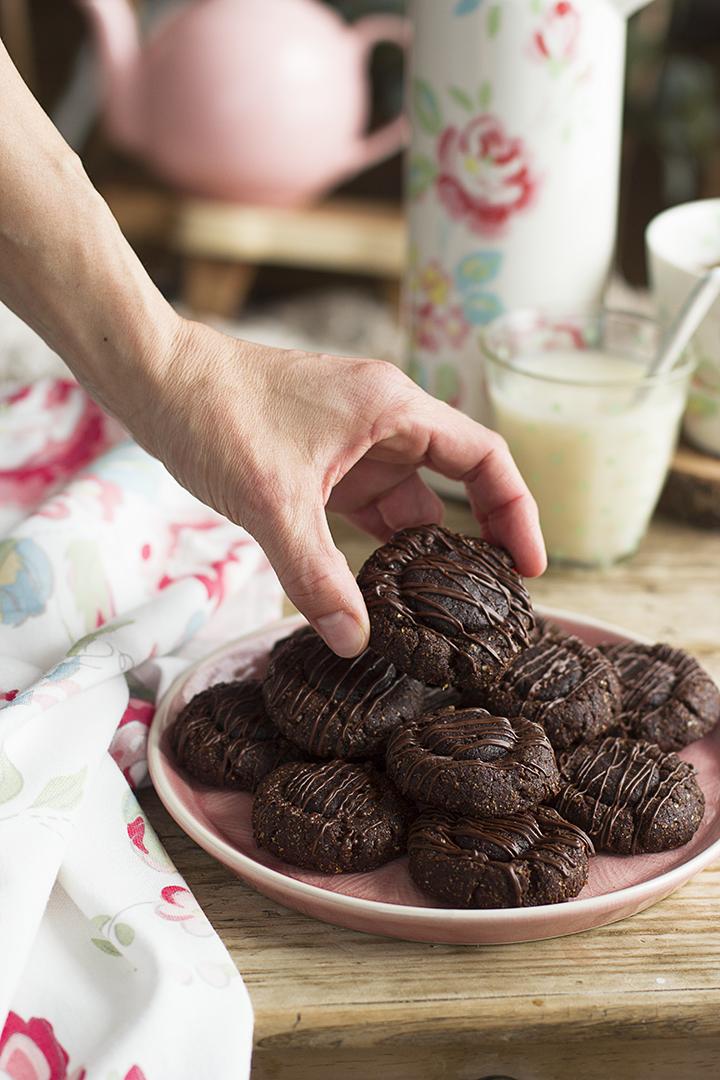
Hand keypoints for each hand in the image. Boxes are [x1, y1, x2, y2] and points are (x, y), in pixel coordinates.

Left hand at [131, 318, 544, 657]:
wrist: (156, 380)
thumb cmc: (217, 414)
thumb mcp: (273, 502)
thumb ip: (315, 576)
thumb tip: (353, 641)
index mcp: (394, 409)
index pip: (484, 458)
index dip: (517, 512)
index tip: (529, 567)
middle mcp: (384, 422)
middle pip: (454, 485)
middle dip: (474, 542)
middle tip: (489, 605)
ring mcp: (353, 444)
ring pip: (408, 503)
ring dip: (420, 552)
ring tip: (438, 612)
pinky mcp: (323, 464)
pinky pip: (368, 509)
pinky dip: (378, 547)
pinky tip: (379, 590)